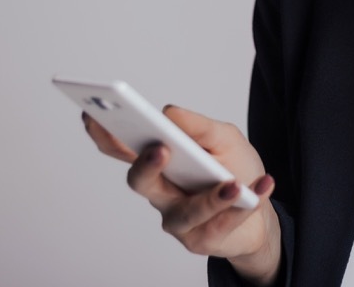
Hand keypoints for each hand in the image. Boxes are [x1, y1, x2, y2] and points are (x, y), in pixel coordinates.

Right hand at [83, 107, 281, 285]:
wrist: (259, 212)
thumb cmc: (234, 169)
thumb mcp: (223, 138)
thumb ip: (198, 126)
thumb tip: (168, 113)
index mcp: (159, 163)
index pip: (123, 149)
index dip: (104, 135)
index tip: (92, 115)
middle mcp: (161, 193)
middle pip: (141, 183)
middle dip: (146, 166)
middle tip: (161, 148)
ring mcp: (177, 221)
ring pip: (186, 211)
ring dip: (211, 198)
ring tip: (233, 184)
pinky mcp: (201, 241)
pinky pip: (220, 224)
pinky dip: (244, 206)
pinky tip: (261, 189)